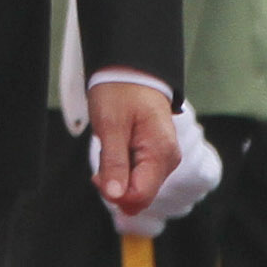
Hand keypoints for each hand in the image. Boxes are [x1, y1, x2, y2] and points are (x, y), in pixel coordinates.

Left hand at [88, 79, 181, 214]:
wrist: (131, 70)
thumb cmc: (121, 92)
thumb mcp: (111, 126)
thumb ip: (114, 163)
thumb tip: (115, 197)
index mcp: (161, 153)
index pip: (139, 196)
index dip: (114, 193)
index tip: (98, 175)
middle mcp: (168, 160)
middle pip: (139, 195)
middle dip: (115, 184)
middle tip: (104, 154)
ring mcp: (163, 159)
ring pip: (137, 187)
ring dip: (116, 175)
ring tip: (110, 145)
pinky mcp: (156, 156)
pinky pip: (137, 175)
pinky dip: (121, 168)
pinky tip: (115, 148)